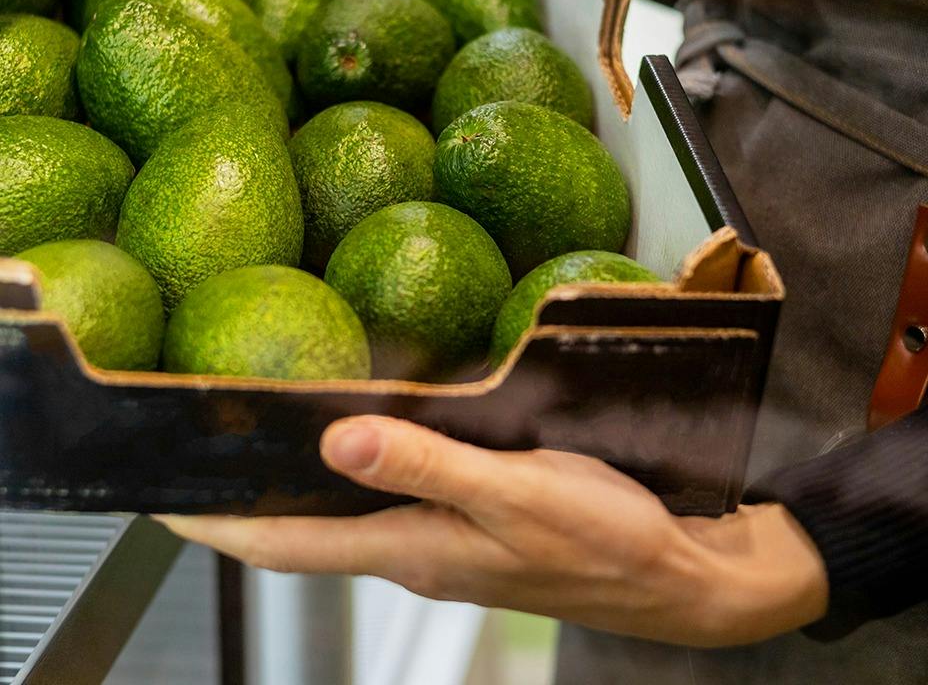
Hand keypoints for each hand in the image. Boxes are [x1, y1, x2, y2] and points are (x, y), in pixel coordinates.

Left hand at [157, 417, 827, 646]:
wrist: (676, 576)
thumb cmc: (605, 539)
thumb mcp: (517, 497)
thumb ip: (428, 468)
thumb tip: (338, 440)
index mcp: (414, 549)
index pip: (288, 541)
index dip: (220, 523)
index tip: (163, 501)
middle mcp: (417, 549)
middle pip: (306, 528)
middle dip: (247, 498)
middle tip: (202, 451)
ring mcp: (444, 541)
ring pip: (345, 512)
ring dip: (297, 484)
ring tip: (260, 440)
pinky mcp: (472, 524)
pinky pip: (391, 497)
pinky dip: (356, 471)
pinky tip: (362, 438)